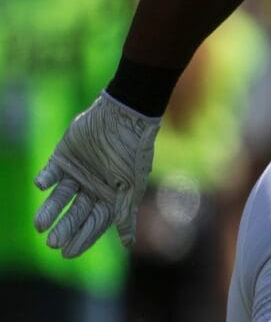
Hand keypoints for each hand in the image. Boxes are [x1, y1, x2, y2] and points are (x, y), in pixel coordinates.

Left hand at [34, 92, 160, 256]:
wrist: (125, 115)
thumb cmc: (133, 151)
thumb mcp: (131, 185)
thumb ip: (125, 213)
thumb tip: (128, 244)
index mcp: (111, 195)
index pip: (95, 222)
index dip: (82, 238)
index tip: (67, 253)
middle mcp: (93, 186)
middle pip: (76, 213)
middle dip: (64, 227)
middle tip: (52, 242)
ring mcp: (78, 172)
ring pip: (61, 197)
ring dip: (50, 210)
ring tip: (39, 224)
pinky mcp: (63, 156)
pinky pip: (50, 173)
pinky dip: (45, 179)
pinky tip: (41, 186)